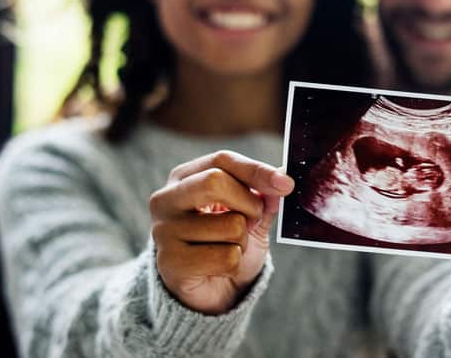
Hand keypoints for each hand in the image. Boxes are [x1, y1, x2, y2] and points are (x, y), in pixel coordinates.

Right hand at [149, 151, 293, 314]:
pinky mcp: (169, 262)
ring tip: (228, 247)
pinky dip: (235, 264)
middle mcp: (167, 199)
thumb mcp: (250, 213)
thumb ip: (264, 194)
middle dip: (249, 204)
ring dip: (243, 241)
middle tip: (253, 221)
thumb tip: (282, 176)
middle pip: (215, 182)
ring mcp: (164, 231)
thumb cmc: (227, 242)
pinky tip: (219, 268)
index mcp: (184, 177)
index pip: (222, 160)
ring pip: (230, 225)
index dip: (257, 170)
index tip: (287, 184)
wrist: (211, 290)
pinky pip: (226, 257)